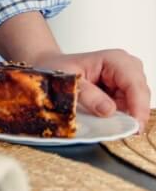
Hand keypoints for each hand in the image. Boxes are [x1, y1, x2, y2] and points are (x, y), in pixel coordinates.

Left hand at [30, 50, 149, 129]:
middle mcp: (126, 67)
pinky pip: (128, 107)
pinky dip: (120, 115)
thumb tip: (109, 110)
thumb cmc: (57, 70)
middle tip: (122, 131)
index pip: (135, 84)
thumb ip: (88, 95)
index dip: (138, 107)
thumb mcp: (67, 82)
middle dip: (133, 113)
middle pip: (140, 94)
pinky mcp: (123, 90)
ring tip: (107, 122)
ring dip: (125, 115)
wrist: (51, 68)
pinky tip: (106, 118)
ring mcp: (126, 79)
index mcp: (115, 60)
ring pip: (136, 102)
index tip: (135, 127)